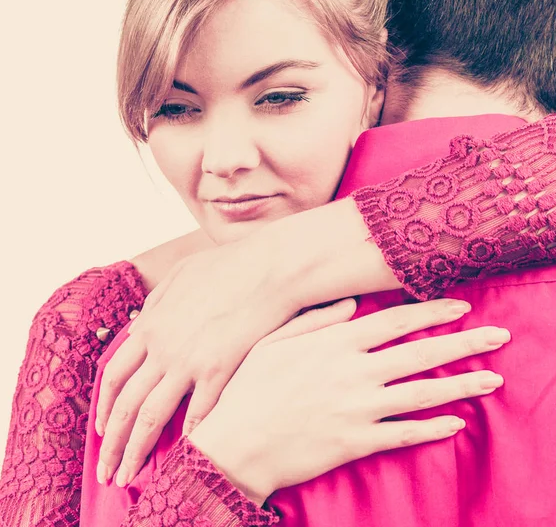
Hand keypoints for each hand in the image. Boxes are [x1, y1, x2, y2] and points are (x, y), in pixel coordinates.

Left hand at [96, 240, 298, 485]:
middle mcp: (162, 347)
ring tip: (127, 476)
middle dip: (110, 442)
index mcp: (151, 324)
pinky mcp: (218, 369)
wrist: (268, 267)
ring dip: (135, 451)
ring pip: (151, 416)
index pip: (114, 375)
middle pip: (125, 404)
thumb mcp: (181, 272)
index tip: (103, 428)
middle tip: (104, 470)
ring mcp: (188, 360)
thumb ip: (156, 299)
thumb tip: (141, 321)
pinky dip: (190, 436)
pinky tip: (186, 452)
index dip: (105, 405)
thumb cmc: (229, 265)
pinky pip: (199, 412)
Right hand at [188, 298, 508, 504]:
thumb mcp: (273, 341)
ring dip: (462, 385)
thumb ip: (315, 319)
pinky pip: (405, 434)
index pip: (396, 321)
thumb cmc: (250, 388)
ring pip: (422, 394)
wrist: (235, 444)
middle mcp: (355, 372)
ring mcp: (359, 408)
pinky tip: (458, 423)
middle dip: (464, 343)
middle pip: (421, 353)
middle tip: (499, 337)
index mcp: (335, 342)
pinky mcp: (358, 442)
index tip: (461, 306)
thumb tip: (353, 305)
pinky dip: (433, 428)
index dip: (431, 312)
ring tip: (494, 380)